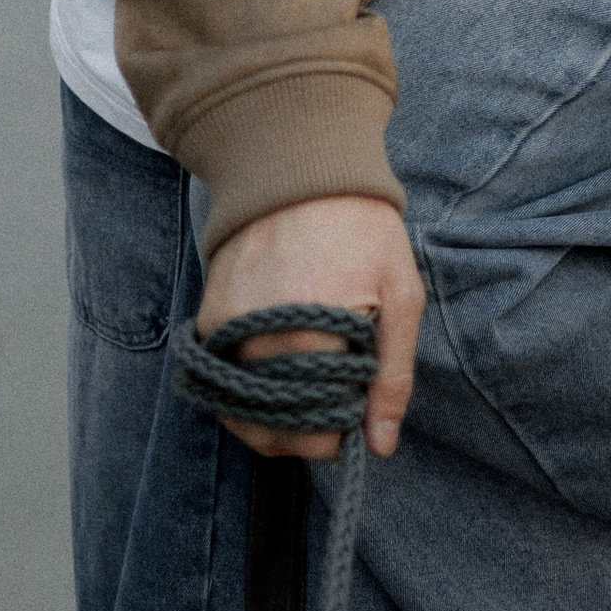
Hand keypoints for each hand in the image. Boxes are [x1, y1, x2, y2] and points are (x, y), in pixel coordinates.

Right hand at [198, 194, 421, 461]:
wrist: (301, 165)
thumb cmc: (361, 227)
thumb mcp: (401, 293)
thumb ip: (393, 374)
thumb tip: (379, 445)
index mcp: (309, 328)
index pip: (320, 421)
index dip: (342, 428)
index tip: (356, 411)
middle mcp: (257, 332)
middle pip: (276, 425)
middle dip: (308, 429)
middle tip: (333, 409)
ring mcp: (226, 325)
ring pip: (241, 413)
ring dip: (272, 424)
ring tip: (304, 405)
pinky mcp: (209, 316)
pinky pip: (220, 382)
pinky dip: (244, 397)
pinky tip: (274, 385)